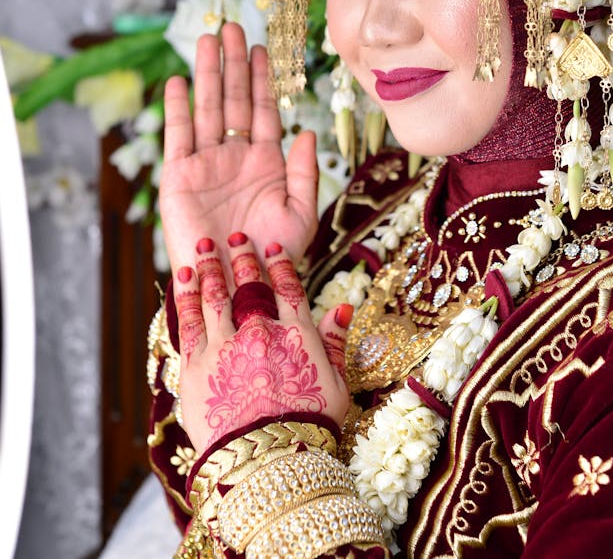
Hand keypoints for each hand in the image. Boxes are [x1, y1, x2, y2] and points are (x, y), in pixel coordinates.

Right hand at [160, 23, 317, 274]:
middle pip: (233, 99)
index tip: (263, 46)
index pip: (261, 110)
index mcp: (264, 163)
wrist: (240, 288)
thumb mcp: (301, 213)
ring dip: (208, 73)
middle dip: (234, 63)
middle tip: (234, 26)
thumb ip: (305, 170)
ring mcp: (205, 165)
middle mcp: (234, 158)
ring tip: (210, 38)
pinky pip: (179, 136)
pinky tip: (180, 80)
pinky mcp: (179, 178)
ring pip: (207, 108)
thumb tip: (306, 130)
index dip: (261, 79)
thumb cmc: (274, 258)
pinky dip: (178, 108)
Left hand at [175, 236, 350, 455]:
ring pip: (215, 295)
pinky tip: (184, 276)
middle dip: (242, 258)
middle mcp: (259, 330)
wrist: (268, 460)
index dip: (279, 264)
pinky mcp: (195, 365)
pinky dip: (185, 295)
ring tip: (204, 246)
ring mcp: (225, 345)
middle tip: (235, 238)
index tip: (270, 249)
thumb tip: (343, 309)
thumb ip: (336, 343)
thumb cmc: (308, 427)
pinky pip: (187, 320)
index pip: (287, 287)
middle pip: (249, 285)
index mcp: (296, 333)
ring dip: (210, 267)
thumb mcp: (336, 384)